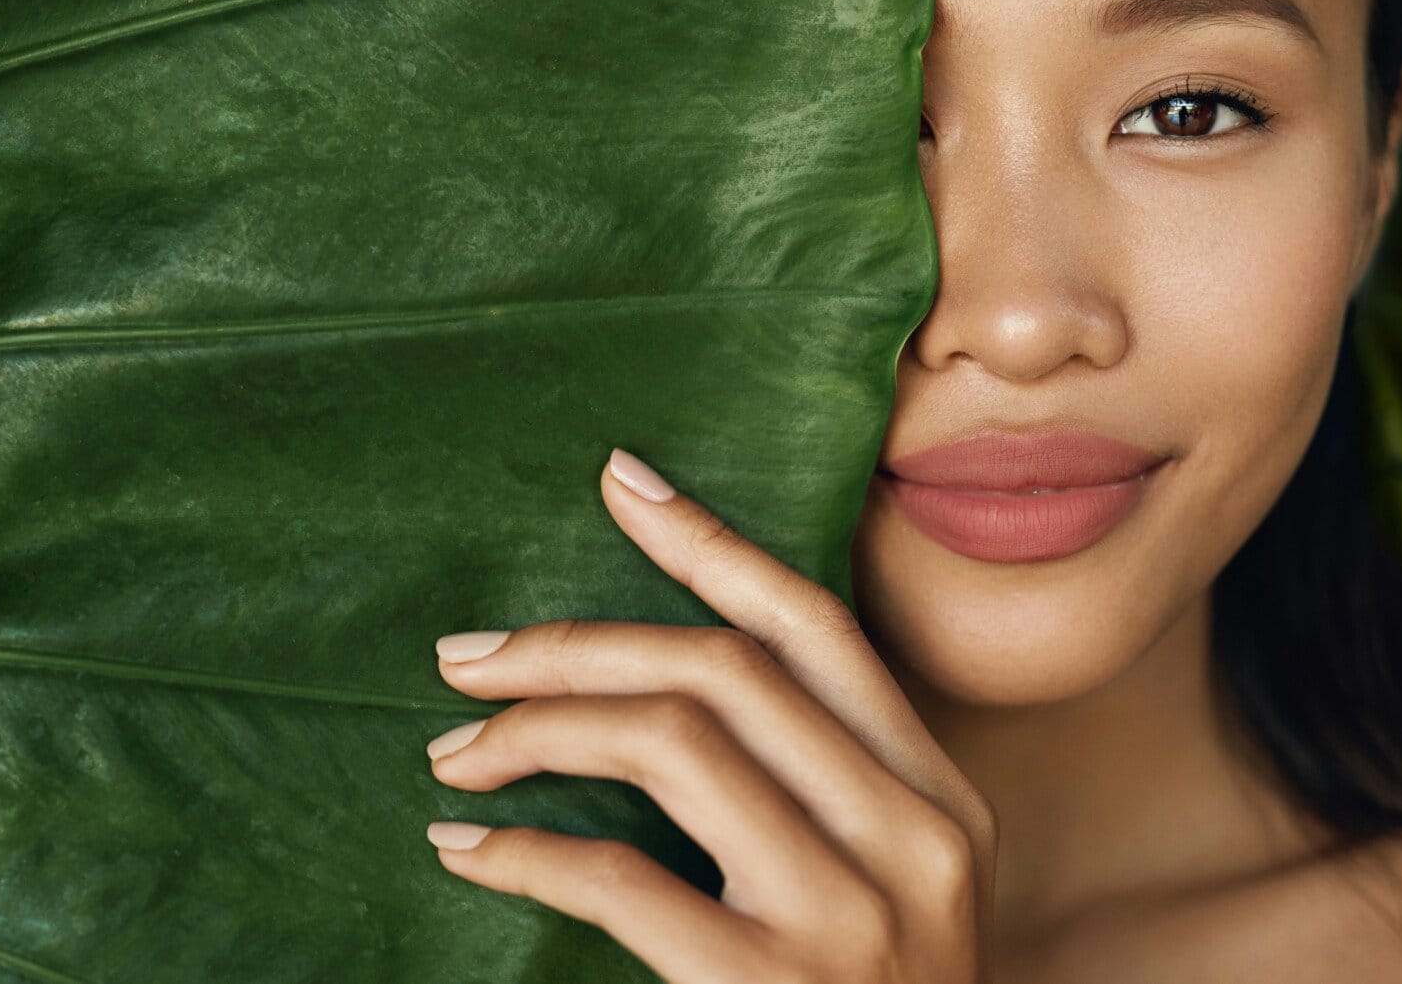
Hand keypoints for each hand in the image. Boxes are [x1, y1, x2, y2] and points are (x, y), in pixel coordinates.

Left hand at [423, 446, 997, 983]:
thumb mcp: (894, 887)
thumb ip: (824, 787)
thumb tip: (668, 676)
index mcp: (943, 797)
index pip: (816, 628)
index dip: (710, 543)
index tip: (619, 482)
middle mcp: (917, 839)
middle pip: (724, 670)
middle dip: (575, 642)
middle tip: (466, 655)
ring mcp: (854, 920)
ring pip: (671, 745)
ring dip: (537, 731)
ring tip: (458, 751)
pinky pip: (619, 881)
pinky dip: (524, 854)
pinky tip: (470, 852)